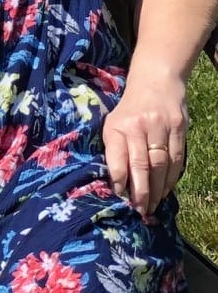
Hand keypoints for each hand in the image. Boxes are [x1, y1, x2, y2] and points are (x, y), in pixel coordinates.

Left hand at [103, 71, 187, 215]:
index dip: (118, 178)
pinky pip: (177, 159)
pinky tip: (166, 190)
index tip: (119, 197)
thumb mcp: (114, 122)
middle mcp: (138, 126)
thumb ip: (115, 148)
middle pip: (141, 164)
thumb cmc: (130, 108)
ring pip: (160, 165)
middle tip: (139, 211)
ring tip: (152, 206)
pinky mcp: (179, 128)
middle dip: (140, 191)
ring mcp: (160, 127)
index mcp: (117, 125)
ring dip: (157, 189)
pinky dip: (171, 178)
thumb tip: (117, 182)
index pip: (116, 156)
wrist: (155, 81)